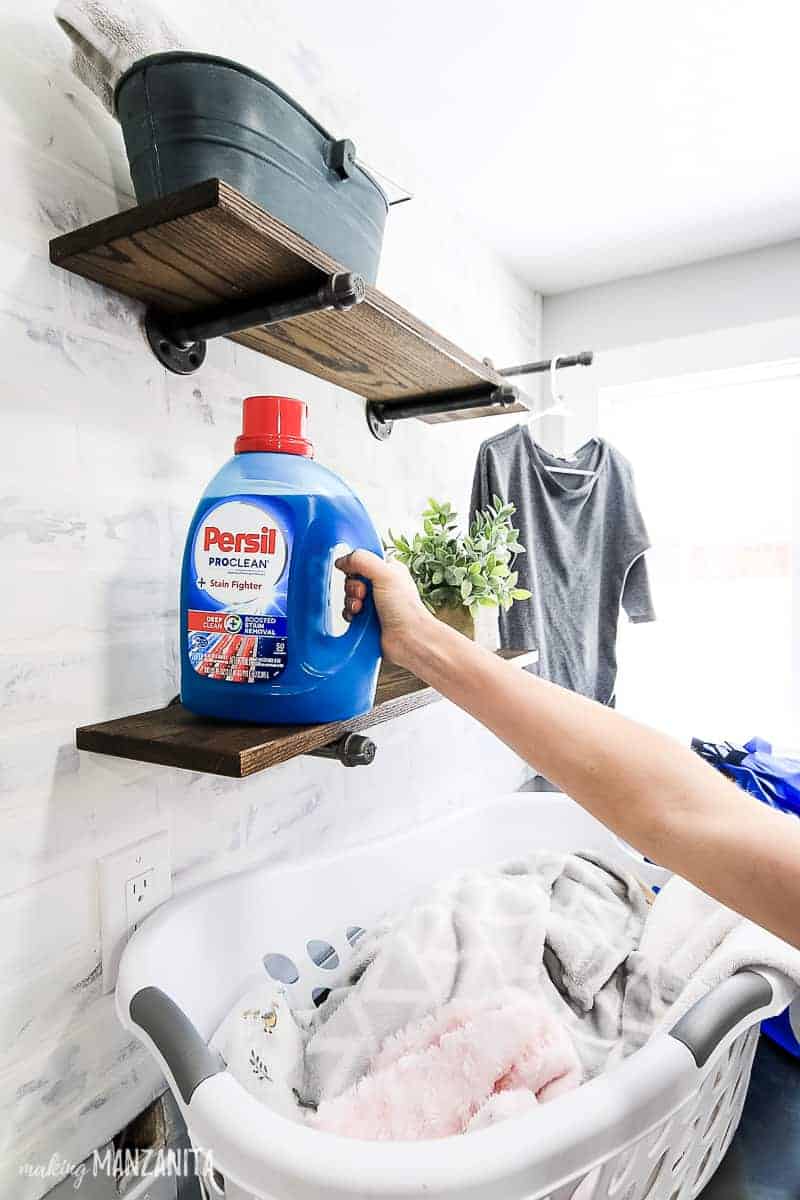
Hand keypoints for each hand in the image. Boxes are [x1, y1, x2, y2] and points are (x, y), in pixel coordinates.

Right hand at [335, 549, 433, 665]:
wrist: (409, 640)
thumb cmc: (406, 610)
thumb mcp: (385, 574)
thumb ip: (362, 560)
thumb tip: (342, 560)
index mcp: (389, 570)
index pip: (364, 559)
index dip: (356, 565)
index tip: (355, 572)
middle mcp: (381, 586)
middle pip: (353, 578)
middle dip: (353, 587)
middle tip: (363, 594)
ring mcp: (374, 604)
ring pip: (349, 596)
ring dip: (350, 602)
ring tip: (361, 609)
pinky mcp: (367, 620)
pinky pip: (349, 613)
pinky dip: (349, 615)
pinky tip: (357, 618)